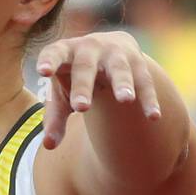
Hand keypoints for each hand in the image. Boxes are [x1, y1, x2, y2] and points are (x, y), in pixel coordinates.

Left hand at [35, 31, 159, 149]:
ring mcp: (116, 54)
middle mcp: (90, 48)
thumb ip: (55, 118)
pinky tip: (153, 117)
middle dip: (83, 86)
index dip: (48, 61)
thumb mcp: (62, 94)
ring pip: (119, 69)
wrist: (109, 48)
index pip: (54, 54)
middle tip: (80, 108)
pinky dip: (149, 99)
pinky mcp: (138, 63)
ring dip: (122, 83)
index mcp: (66, 52)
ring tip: (125, 100)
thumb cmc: (76, 77)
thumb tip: (49, 146)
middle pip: (85, 67)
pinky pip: (144, 81)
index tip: (42, 72)